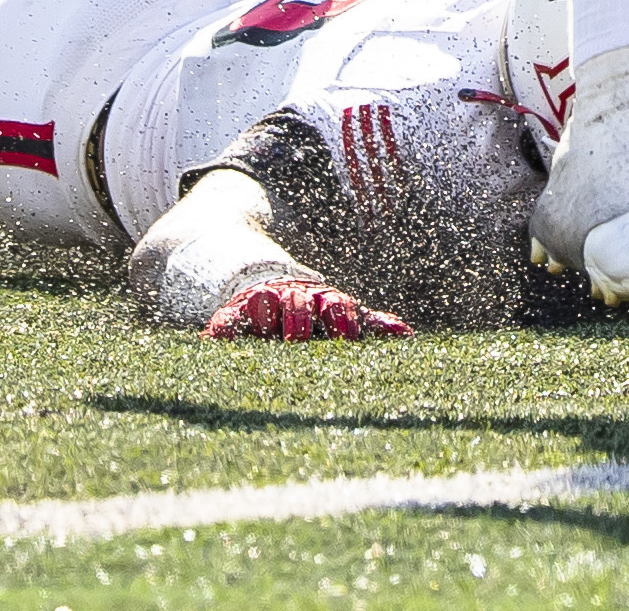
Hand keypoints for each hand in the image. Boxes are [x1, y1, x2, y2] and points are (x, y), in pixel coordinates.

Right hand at [203, 274, 412, 340]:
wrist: (266, 284)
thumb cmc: (312, 311)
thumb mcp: (340, 315)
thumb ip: (370, 325)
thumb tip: (408, 337)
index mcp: (322, 298)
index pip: (336, 303)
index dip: (342, 319)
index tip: (348, 338)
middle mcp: (292, 295)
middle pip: (299, 303)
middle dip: (303, 322)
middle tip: (303, 341)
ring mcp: (262, 300)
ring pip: (264, 303)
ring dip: (268, 319)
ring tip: (273, 341)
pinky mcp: (232, 312)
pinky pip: (226, 320)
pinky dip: (223, 331)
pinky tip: (220, 345)